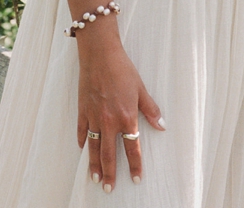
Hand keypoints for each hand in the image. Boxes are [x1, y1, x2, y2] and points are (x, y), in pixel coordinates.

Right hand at [74, 25, 164, 189]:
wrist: (99, 54)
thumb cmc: (122, 69)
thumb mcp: (141, 89)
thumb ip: (151, 110)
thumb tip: (162, 125)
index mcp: (126, 117)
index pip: (132, 148)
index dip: (135, 166)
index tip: (136, 179)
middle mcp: (109, 121)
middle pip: (109, 154)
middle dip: (110, 173)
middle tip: (108, 188)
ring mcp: (93, 116)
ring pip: (93, 146)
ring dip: (94, 164)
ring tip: (94, 177)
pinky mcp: (82, 108)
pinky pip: (81, 129)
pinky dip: (82, 141)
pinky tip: (82, 149)